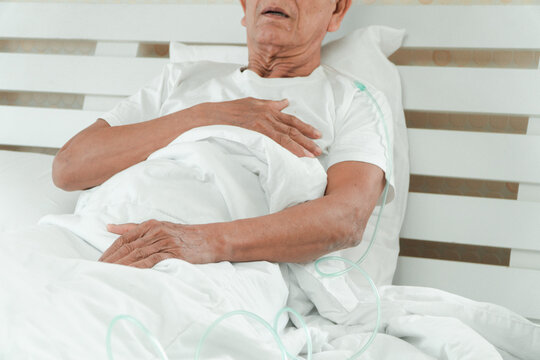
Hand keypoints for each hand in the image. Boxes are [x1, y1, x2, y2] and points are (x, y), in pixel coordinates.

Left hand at [98, 220, 217, 267]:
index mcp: (150, 225)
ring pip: (137, 254)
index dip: (109, 251)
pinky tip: (129, 274)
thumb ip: (133, 228)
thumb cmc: (184, 235)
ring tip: (107, 275)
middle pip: (127, 247)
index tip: (97, 263)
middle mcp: (156, 232)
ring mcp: (165, 242)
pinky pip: (152, 261)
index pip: (123, 239)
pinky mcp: (174, 254)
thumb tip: (109, 227)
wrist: (210, 239)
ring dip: (121, 265)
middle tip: (96, 272)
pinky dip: (138, 268)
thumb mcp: (159, 226)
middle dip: (111, 260)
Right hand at [193, 97, 322, 157]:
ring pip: (287, 136)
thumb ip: (269, 104)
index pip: (291, 120)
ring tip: (312, 155)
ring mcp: (262, 122)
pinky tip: (297, 155)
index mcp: (267, 109)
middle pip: (292, 128)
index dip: (305, 127)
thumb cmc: (228, 111)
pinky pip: (276, 141)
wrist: (210, 116)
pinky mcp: (256, 130)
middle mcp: (267, 114)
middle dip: (307, 138)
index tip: (317, 134)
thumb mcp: (250, 103)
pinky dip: (288, 148)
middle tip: (319, 148)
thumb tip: (285, 103)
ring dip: (301, 146)